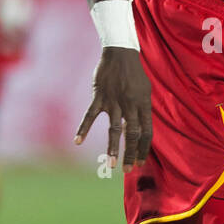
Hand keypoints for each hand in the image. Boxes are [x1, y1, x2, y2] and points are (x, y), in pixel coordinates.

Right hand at [75, 47, 152, 171]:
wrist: (120, 53)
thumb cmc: (134, 74)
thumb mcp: (144, 91)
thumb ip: (141, 111)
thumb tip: (136, 131)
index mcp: (143, 105)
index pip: (146, 132)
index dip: (143, 149)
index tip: (140, 163)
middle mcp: (130, 105)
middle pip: (132, 134)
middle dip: (130, 154)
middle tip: (128, 170)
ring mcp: (114, 101)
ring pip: (114, 128)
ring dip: (113, 148)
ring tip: (112, 164)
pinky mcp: (99, 96)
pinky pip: (90, 115)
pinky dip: (83, 128)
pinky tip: (77, 141)